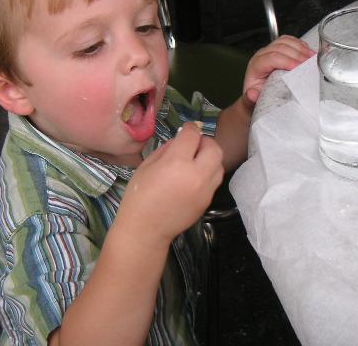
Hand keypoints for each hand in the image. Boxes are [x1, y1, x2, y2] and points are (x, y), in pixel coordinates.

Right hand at [114, 123, 223, 247]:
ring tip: (195, 160)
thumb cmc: (139, 196)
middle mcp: (196, 174)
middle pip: (214, 148)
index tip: (187, 129)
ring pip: (219, 164)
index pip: (192, 135)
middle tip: (194, 144)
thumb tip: (180, 140)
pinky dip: (208, 172)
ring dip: (210, 157)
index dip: (190, 128)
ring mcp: (205, 189)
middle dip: (205, 141)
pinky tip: (194, 177)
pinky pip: (215, 180)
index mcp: (177, 163)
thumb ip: (167, 149)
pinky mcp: (208, 201)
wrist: (145, 229)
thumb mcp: (147, 165)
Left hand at [242, 35, 314, 106]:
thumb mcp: (253, 99)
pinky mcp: (278, 48)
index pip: (271, 58)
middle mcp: (262, 55)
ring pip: (285, 41)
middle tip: (309, 64)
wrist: (257, 93)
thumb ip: (251, 97)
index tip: (299, 68)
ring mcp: (270, 50)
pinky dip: (301, 45)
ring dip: (301, 48)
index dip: (286, 61)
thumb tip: (252, 94)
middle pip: (280, 47)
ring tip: (312, 58)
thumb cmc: (257, 95)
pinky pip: (289, 40)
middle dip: (297, 55)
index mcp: (255, 66)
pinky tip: (309, 53)